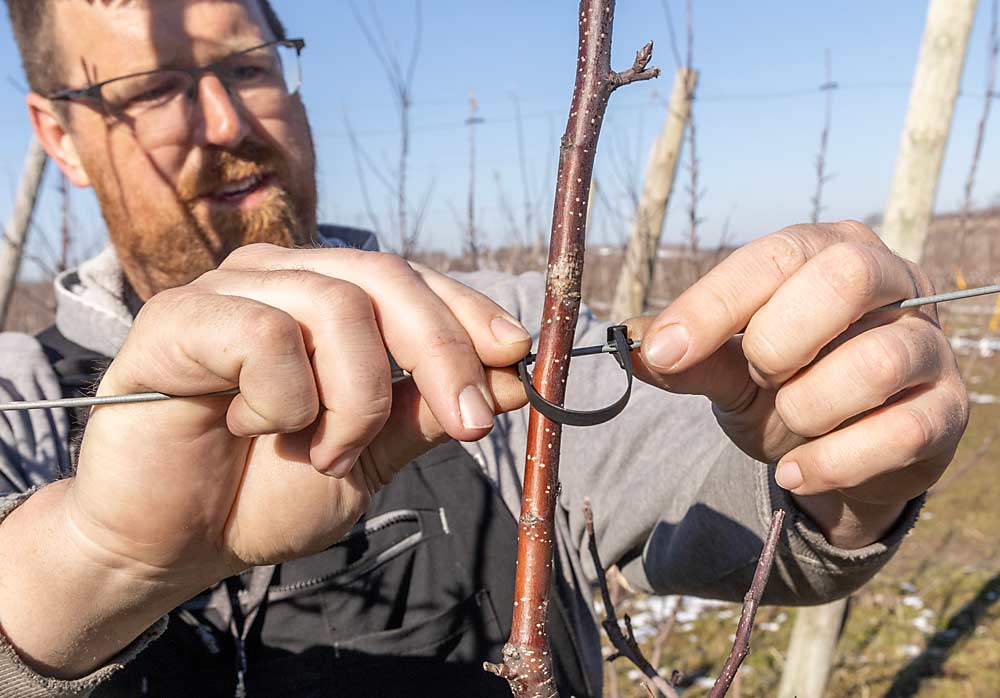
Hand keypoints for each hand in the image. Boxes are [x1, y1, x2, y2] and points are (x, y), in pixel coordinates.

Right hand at [67, 244, 530, 587]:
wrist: (173, 543)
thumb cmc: (266, 492)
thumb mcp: (371, 455)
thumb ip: (427, 413)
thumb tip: (510, 378)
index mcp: (326, 298)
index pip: (412, 280)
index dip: (469, 313)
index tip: (517, 356)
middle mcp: (281, 278)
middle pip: (386, 278)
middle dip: (440, 352)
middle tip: (468, 423)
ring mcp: (228, 289)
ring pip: (335, 306)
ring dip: (353, 400)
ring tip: (325, 453)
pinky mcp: (177, 317)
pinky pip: (265, 337)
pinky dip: (283, 400)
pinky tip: (253, 426)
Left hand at [627, 221, 968, 547]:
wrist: (841, 455)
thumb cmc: (787, 389)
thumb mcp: (732, 370)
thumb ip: (691, 358)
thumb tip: (632, 343)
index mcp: (830, 251)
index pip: (774, 255)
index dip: (714, 303)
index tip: (662, 349)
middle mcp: (893, 280)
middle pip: (843, 278)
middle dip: (777, 340)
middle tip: (758, 375)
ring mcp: (929, 345)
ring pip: (876, 360)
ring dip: (807, 405)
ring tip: (787, 420)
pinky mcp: (947, 410)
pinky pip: (899, 432)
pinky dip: (832, 460)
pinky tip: (797, 469)